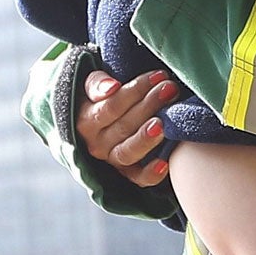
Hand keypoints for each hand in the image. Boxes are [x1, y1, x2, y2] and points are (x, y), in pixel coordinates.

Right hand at [76, 68, 179, 185]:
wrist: (102, 121)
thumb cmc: (103, 97)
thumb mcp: (92, 85)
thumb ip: (96, 83)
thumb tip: (111, 87)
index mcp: (85, 121)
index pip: (111, 106)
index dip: (135, 90)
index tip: (158, 76)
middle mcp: (96, 144)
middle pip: (123, 126)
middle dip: (149, 106)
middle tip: (170, 89)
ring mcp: (111, 160)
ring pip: (128, 152)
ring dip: (146, 138)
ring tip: (163, 124)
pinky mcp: (127, 173)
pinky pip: (137, 178)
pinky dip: (150, 174)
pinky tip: (165, 163)